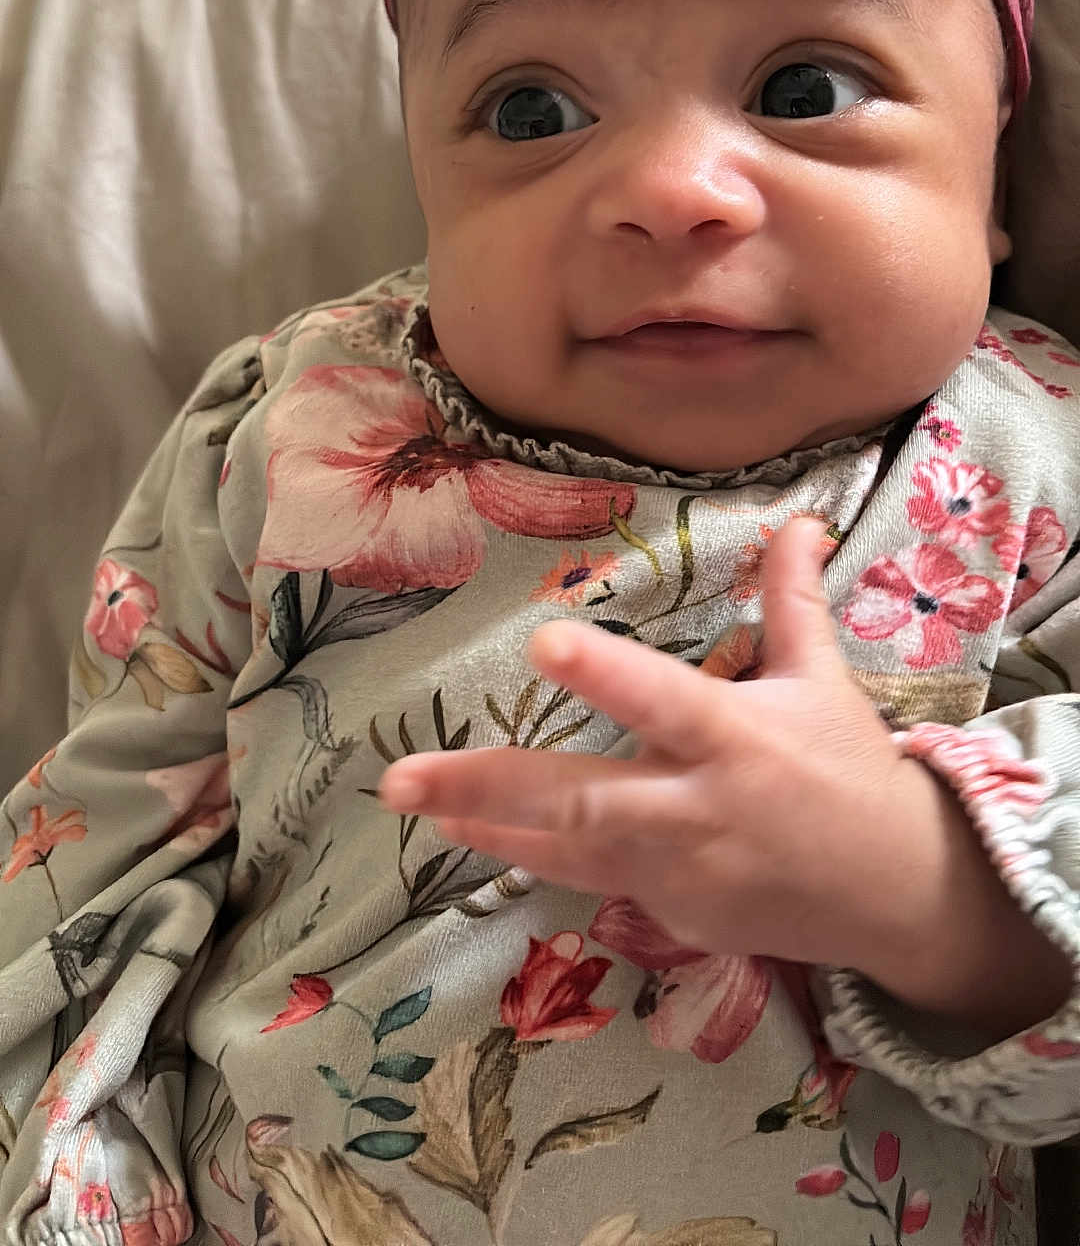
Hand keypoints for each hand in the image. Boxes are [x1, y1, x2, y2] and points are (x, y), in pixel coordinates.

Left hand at [380, 518, 1067, 1033]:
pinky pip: (595, 880)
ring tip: (415, 802)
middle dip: (486, 786)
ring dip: (488, 825)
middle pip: (581, 798)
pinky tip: (481, 833)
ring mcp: (679, 873)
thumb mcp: (824, 679)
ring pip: (567, 849)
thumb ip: (793, 600)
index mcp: (736, 736)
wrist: (898, 895)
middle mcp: (698, 808)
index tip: (542, 642)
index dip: (605, 674)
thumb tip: (800, 518)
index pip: (663, 700)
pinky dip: (539, 856)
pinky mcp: (672, 916)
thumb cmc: (851, 771)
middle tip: (400, 778)